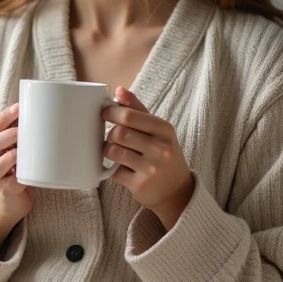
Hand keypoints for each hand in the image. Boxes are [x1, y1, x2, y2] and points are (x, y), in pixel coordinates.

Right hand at [0, 102, 34, 223]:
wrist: (10, 201)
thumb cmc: (15, 169)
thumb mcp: (16, 150)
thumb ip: (22, 135)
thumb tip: (44, 113)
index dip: (4, 116)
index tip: (18, 107)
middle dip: (4, 136)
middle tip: (19, 131)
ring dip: (8, 157)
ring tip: (18, 151)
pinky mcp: (4, 191)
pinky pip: (8, 184)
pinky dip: (15, 178)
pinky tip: (21, 174)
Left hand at [103, 87, 194, 230]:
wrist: (177, 191)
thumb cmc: (164, 154)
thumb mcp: (158, 130)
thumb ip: (138, 109)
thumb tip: (119, 90)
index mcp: (165, 130)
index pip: (130, 115)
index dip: (111, 112)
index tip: (105, 112)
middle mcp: (161, 149)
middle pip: (119, 133)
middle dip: (111, 133)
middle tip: (113, 136)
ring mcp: (151, 169)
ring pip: (113, 151)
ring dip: (108, 150)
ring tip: (116, 151)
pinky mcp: (140, 185)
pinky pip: (114, 171)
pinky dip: (113, 169)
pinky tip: (122, 168)